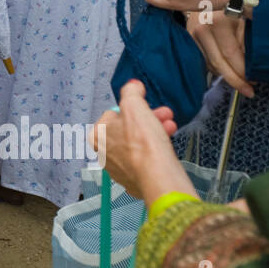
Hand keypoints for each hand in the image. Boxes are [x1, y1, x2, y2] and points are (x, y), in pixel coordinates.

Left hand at [92, 80, 191, 205]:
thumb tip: (133, 86)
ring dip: (156, 132)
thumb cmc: (141, 140)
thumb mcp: (134, 104)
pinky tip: (168, 149)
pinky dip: (156, 153)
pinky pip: (146, 161)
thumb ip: (131, 92)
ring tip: (172, 127)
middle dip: (149, 119)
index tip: (148, 107)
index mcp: (96, 135)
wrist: (156, 176)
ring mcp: (119, 170)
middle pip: (128, 129)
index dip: (134, 109)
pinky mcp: (134, 181)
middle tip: (166, 115)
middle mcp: (103, 154)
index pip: (114, 114)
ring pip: (138, 145)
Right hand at [184, 9, 254, 95]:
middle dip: (235, 80)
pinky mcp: (189, 37)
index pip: (231, 55)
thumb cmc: (235, 4)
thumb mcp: (246, 19)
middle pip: (219, 64)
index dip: (243, 72)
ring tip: (241, 80)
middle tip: (248, 90)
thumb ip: (249, 41)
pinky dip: (217, 67)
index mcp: (219, 22)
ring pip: (211, 64)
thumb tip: (254, 66)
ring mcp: (193, 33)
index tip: (253, 83)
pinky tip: (228, 68)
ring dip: (226, 74)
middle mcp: (202, 28)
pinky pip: (205, 59)